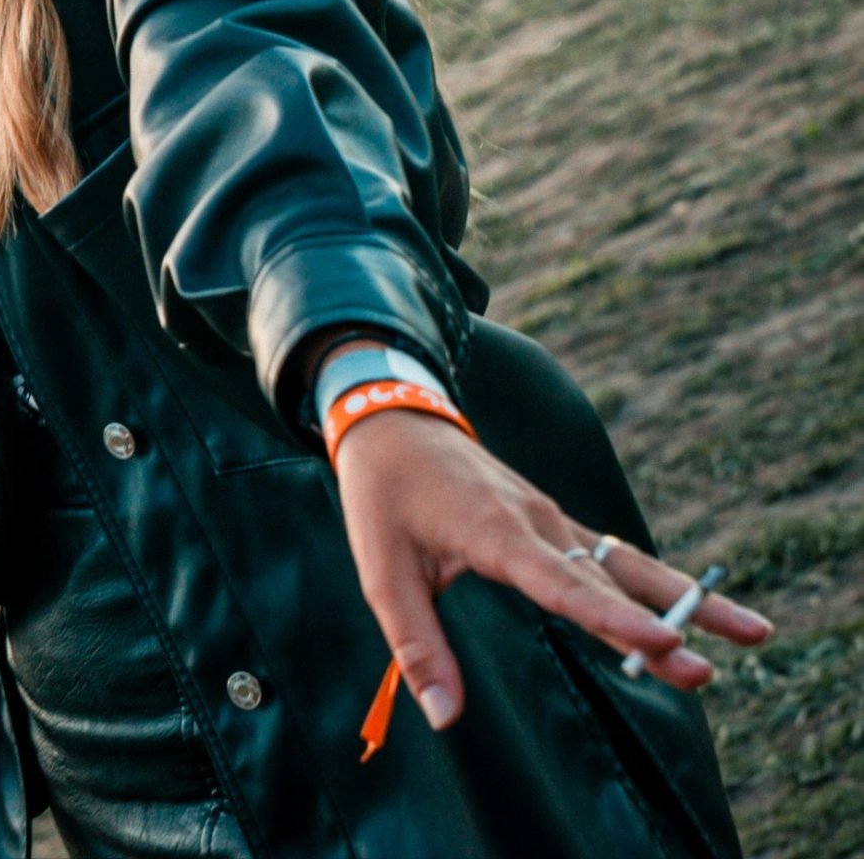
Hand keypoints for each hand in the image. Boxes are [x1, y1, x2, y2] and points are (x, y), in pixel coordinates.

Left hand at [334, 407, 772, 730]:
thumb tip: (444, 719)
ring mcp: (554, 519)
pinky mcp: (556, 522)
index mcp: (497, 534)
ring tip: (754, 632)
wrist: (393, 417)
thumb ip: (417, 645)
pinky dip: (657, 585)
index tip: (664, 645)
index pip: (565, 585)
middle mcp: (539, 524)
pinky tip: (694, 611)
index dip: (614, 620)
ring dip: (688, 599)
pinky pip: (615, 556)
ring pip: (631, 564)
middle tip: (716, 667)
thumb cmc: (383, 497)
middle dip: (670, 625)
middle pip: (616, 580)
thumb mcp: (383, 571)